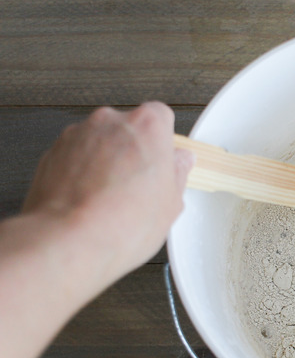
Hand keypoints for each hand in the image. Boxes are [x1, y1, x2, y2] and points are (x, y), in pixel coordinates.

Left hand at [23, 102, 193, 279]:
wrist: (70, 240)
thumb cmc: (121, 222)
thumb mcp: (171, 203)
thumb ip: (177, 174)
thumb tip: (179, 164)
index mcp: (147, 126)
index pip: (161, 117)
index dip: (164, 143)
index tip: (165, 162)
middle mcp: (110, 122)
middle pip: (129, 129)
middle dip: (134, 152)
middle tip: (141, 186)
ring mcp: (78, 134)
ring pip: (100, 142)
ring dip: (107, 162)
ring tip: (112, 200)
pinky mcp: (53, 152)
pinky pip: (76, 156)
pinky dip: (83, 172)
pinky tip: (90, 202)